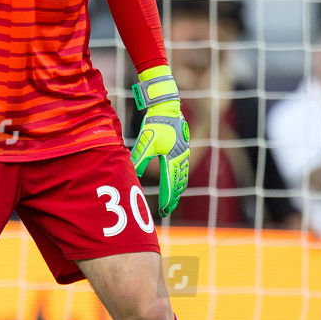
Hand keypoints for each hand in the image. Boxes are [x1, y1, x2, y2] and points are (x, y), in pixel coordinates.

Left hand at [130, 65, 189, 217]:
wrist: (167, 108)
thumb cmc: (155, 124)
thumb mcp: (145, 142)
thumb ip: (140, 159)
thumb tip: (136, 175)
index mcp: (172, 159)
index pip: (170, 186)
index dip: (166, 200)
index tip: (163, 210)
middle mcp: (181, 159)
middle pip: (178, 185)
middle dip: (172, 199)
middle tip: (166, 210)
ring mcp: (184, 154)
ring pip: (182, 178)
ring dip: (177, 191)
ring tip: (171, 201)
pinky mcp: (184, 150)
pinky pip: (183, 170)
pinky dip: (180, 180)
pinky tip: (176, 184)